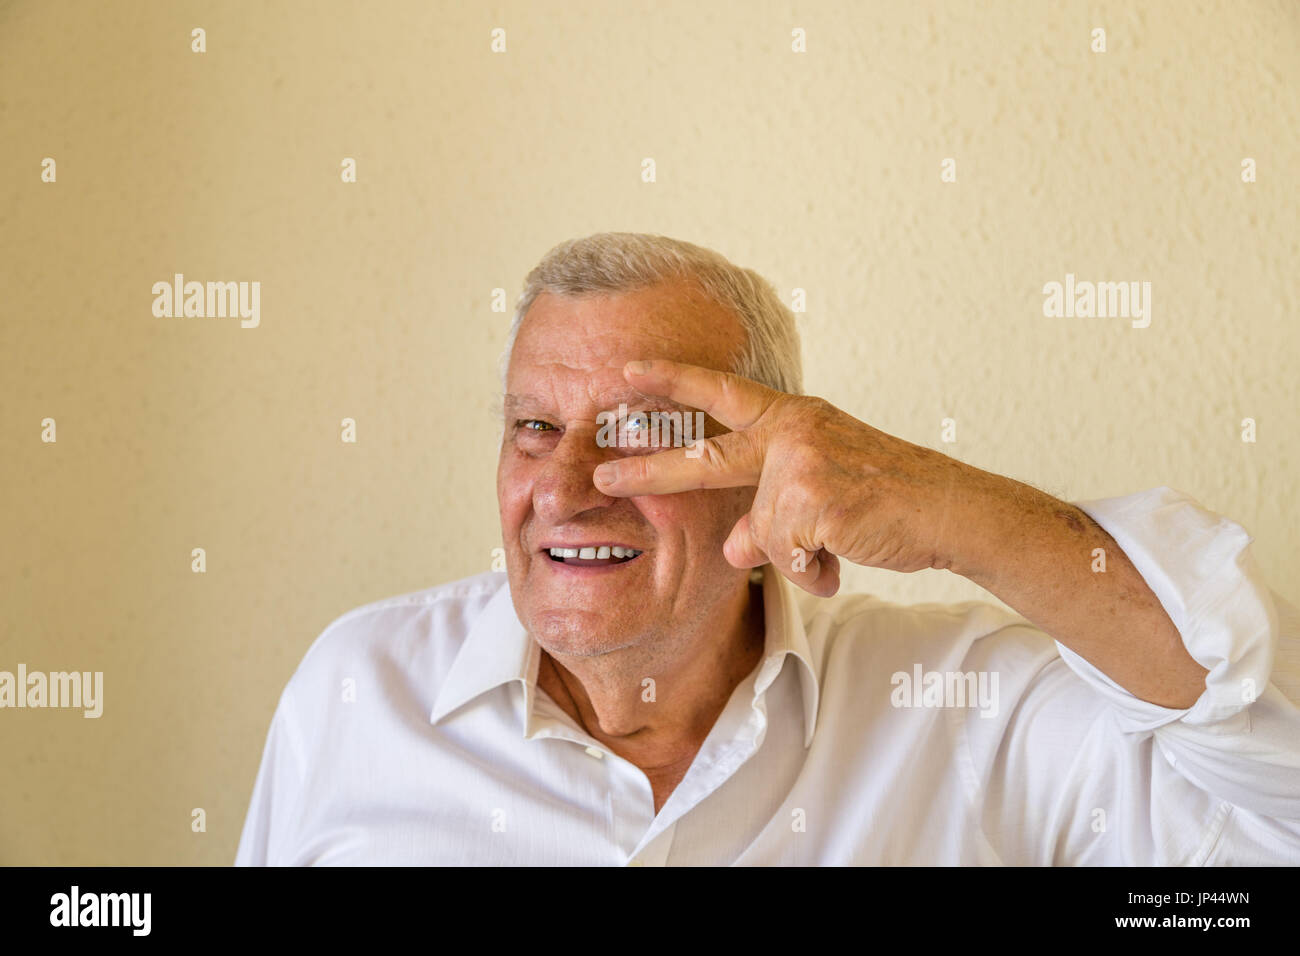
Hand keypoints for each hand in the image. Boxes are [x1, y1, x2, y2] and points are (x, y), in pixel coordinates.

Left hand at [592, 359, 992, 596]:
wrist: (947, 507)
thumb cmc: (887, 497)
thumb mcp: (819, 493)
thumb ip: (765, 512)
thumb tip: (728, 548)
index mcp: (792, 419)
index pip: (722, 391)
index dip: (673, 379)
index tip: (627, 371)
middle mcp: (791, 433)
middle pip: (705, 458)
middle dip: (648, 470)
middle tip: (599, 474)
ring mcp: (799, 465)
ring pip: (762, 533)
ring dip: (799, 554)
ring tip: (840, 543)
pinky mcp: (811, 501)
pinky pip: (788, 558)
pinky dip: (815, 571)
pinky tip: (845, 554)